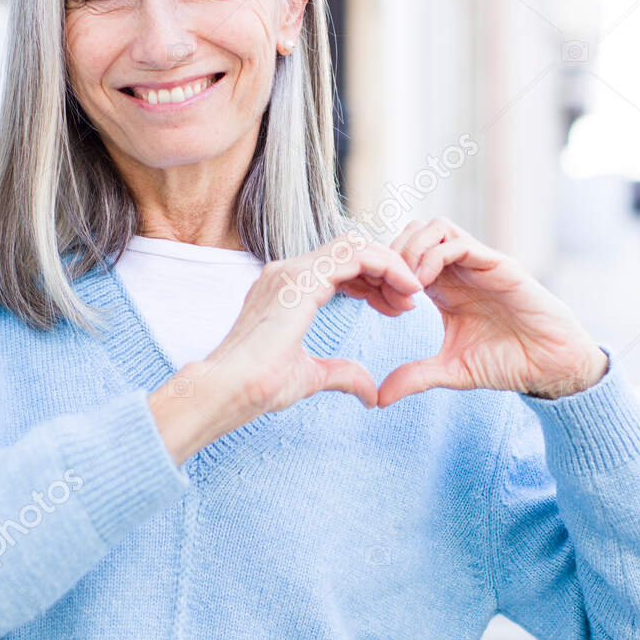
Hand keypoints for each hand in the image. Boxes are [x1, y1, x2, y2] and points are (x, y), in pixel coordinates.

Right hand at [148, 233, 422, 461]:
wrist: (228, 389)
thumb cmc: (257, 387)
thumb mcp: (310, 377)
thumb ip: (342, 374)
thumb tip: (370, 393)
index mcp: (288, 289)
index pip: (340, 266)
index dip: (374, 281)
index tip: (397, 308)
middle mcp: (288, 272)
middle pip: (350, 250)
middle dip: (386, 271)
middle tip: (410, 300)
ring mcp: (292, 272)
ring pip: (355, 246)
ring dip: (389, 265)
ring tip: (411, 294)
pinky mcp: (300, 279)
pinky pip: (354, 255)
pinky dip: (385, 265)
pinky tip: (405, 288)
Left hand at [375, 218, 607, 407]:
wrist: (551, 367)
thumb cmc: (508, 363)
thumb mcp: (452, 371)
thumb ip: (416, 377)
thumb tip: (380, 398)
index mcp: (445, 288)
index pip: (405, 258)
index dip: (387, 275)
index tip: (382, 306)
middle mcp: (460, 270)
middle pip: (414, 233)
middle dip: (394, 256)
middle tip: (392, 292)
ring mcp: (479, 264)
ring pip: (434, 228)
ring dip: (412, 251)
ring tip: (408, 288)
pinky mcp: (498, 265)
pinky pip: (458, 243)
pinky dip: (432, 257)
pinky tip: (424, 288)